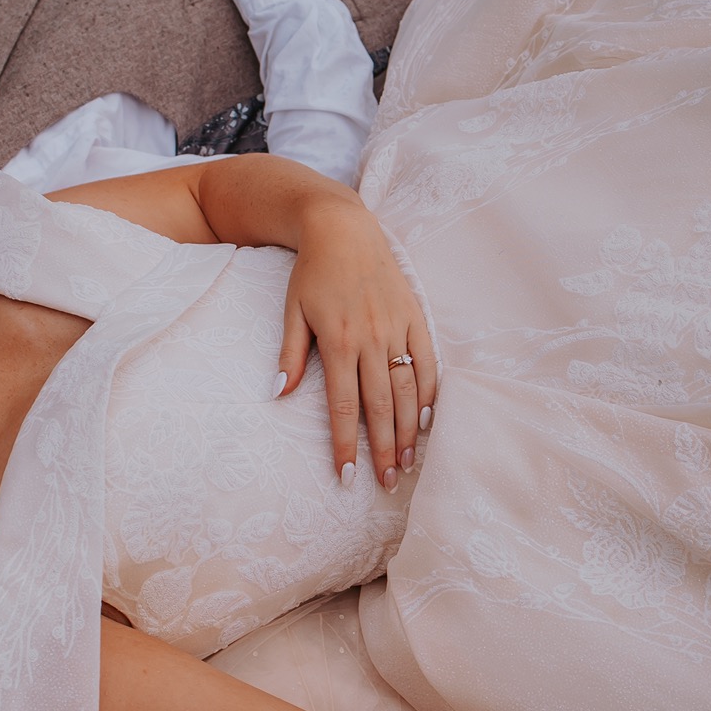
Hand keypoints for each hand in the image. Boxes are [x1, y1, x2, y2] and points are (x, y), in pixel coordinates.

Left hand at [276, 196, 437, 487]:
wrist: (342, 227)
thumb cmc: (311, 272)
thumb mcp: (292, 310)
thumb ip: (290, 354)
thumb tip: (279, 394)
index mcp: (338, 341)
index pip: (344, 407)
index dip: (347, 444)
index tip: (348, 476)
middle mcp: (371, 339)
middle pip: (381, 406)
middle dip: (384, 449)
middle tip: (387, 484)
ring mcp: (397, 328)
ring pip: (409, 389)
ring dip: (410, 430)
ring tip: (409, 463)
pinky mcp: (416, 317)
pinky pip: (428, 362)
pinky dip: (431, 392)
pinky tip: (429, 420)